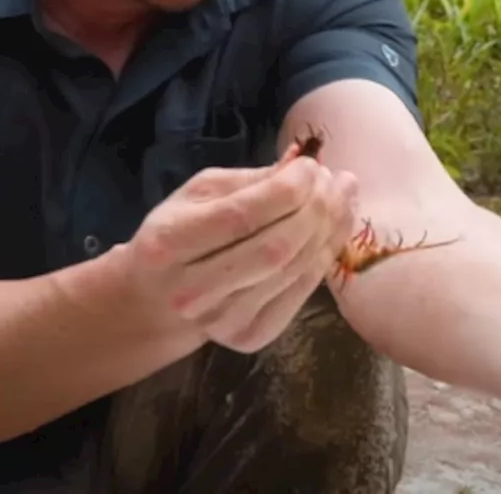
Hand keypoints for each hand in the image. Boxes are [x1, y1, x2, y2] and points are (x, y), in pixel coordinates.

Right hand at [123, 149, 358, 353]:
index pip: (240, 216)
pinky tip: (334, 229)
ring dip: (328, 229)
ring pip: (293, 269)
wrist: (157, 301)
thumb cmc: (176, 235)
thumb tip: (303, 163)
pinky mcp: (250, 336)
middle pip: (274, 247)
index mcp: (169, 243)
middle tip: (334, 179)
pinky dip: (324, 256)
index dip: (286, 189)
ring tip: (342, 197)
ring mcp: (224, 320)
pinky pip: (301, 291)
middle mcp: (193, 290)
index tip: (311, 166)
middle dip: (315, 208)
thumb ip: (248, 181)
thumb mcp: (196, 196)